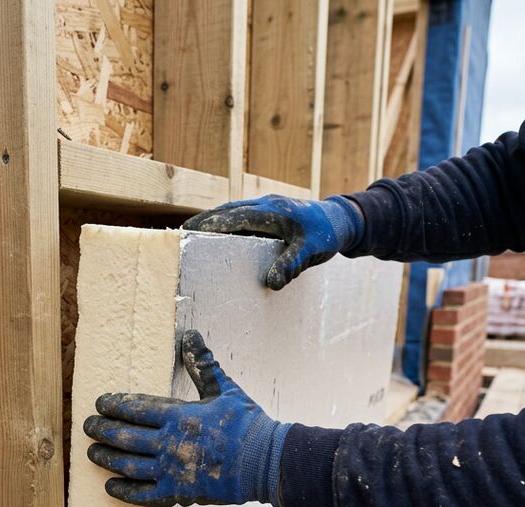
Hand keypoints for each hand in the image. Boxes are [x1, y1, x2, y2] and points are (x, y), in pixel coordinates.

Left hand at [83, 330, 288, 506]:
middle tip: (87, 426)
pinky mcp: (179, 493)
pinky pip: (144, 494)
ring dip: (107, 458)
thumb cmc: (247, 425)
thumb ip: (203, 364)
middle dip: (103, 430)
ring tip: (92, 453)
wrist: (266, 463)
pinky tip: (110, 485)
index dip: (114, 405)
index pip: (136, 408)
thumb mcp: (225, 390)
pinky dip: (124, 490)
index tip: (100, 403)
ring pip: (129, 465)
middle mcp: (170, 444)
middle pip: (125, 437)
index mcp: (179, 416)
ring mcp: (172, 471)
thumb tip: (190, 335)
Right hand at [182, 195, 363, 289]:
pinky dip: (227, 221)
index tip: (189, 232)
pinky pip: (242, 214)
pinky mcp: (269, 210)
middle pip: (227, 210)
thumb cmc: (326, 235)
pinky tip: (219, 234)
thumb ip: (291, 265)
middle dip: (205, 221)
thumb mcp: (311, 252)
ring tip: (193, 234)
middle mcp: (266, 204)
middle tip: (182, 233)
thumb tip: (271, 283)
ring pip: (233, 210)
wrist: (342, 220)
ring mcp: (267, 205)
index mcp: (272, 212)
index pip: (234, 217)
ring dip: (214, 220)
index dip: (210, 224)